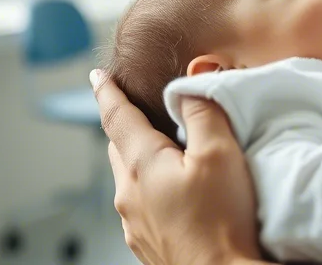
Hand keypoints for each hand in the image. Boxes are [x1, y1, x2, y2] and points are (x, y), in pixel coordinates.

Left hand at [92, 70, 264, 264]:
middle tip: (147, 112)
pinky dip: (154, 188)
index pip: (116, 117)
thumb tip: (190, 81)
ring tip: (173, 154)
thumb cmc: (223, 221)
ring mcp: (135, 224)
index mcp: (141, 165)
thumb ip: (203, 110)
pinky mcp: (148, 244)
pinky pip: (143, 205)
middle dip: (129, 126)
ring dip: (144, 160)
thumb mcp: (220, 152)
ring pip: (131, 178)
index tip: (97, 76)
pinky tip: (181, 194)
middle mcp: (128, 195)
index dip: (107, 92)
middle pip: (120, 147)